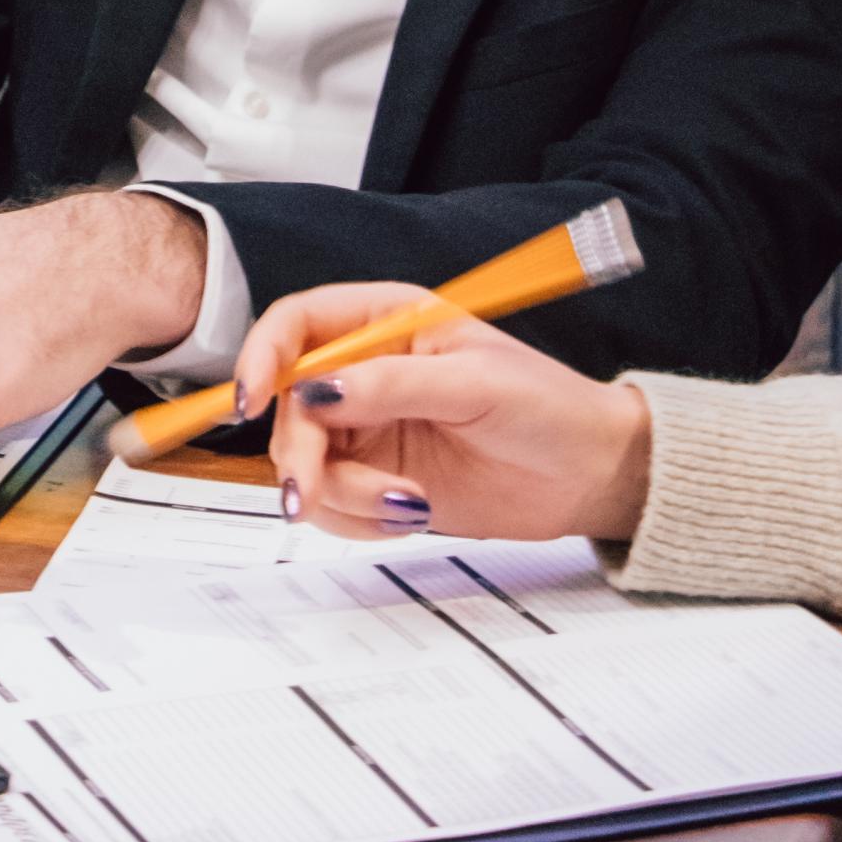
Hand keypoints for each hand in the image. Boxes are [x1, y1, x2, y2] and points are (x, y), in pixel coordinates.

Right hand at [235, 283, 653, 545]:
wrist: (588, 476)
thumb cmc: (548, 406)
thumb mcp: (473, 383)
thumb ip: (391, 384)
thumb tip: (317, 391)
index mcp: (386, 321)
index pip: (297, 325)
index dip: (262, 356)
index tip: (252, 399)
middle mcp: (366, 373)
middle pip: (287, 406)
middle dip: (299, 454)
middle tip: (312, 492)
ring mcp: (369, 430)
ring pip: (304, 463)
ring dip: (339, 495)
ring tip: (407, 506)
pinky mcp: (378, 480)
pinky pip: (333, 504)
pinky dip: (357, 520)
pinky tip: (409, 516)